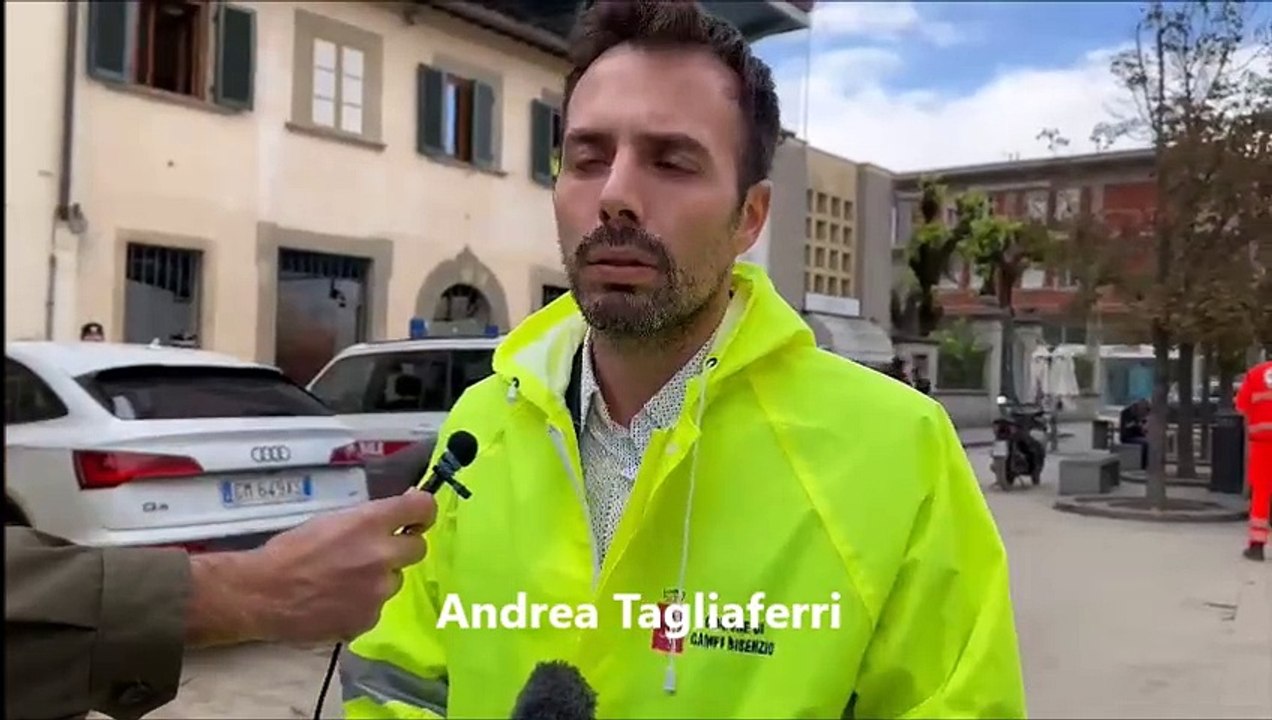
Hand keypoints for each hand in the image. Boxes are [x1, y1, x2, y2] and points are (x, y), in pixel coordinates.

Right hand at [240, 490, 437, 642]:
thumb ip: (368, 519)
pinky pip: (376, 607)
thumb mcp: (330, 521)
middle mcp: (382, 556)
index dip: (422, 511)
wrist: (261, 595)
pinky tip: (336, 602)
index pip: (423, 508)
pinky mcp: (368, 619)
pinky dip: (362, 604)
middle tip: (375, 552)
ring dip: (378, 579)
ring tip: (343, 582)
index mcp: (370, 523)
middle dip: (401, 548)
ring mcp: (378, 592)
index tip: (415, 516)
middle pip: (417, 548)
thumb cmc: (289, 551)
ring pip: (394, 581)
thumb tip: (399, 512)